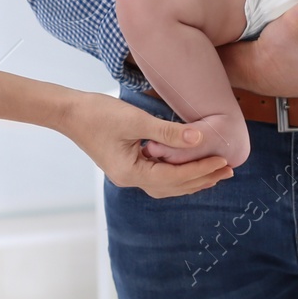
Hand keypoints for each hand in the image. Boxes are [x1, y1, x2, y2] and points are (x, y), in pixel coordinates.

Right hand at [62, 91, 232, 197]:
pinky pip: (158, 174)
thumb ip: (168, 132)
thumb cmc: (98, 114)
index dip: (201, 170)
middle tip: (228, 170)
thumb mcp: (136, 121)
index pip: (175, 177)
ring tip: (215, 172)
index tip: (223, 162)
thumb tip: (198, 141)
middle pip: (173, 186)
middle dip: (202, 179)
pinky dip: (177, 172)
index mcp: (131, 173)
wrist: (69, 112)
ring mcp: (127, 174)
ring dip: (191, 178)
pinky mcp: (127, 164)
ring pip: (166, 183)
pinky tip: (188, 164)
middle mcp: (130, 179)